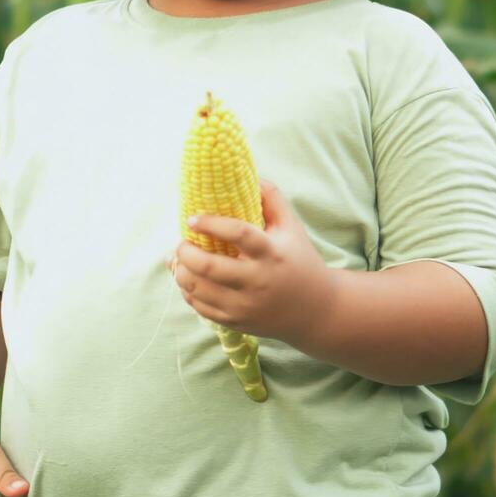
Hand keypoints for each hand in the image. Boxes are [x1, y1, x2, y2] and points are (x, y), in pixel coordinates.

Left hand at [168, 177, 334, 345]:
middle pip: (209, 267)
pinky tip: (189, 279)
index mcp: (271, 253)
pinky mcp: (237, 322)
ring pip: (199, 290)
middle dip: (185, 252)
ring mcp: (245, 305)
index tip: (192, 218)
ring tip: (180, 259)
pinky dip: (188, 292)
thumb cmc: (299, 260)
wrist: (315, 310)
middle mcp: (257, 281)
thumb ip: (271, 198)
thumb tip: (248, 174)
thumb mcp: (292, 227)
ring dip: (181, 272)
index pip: (238, 234)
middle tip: (180, 242)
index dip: (211, 223)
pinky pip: (201, 308)